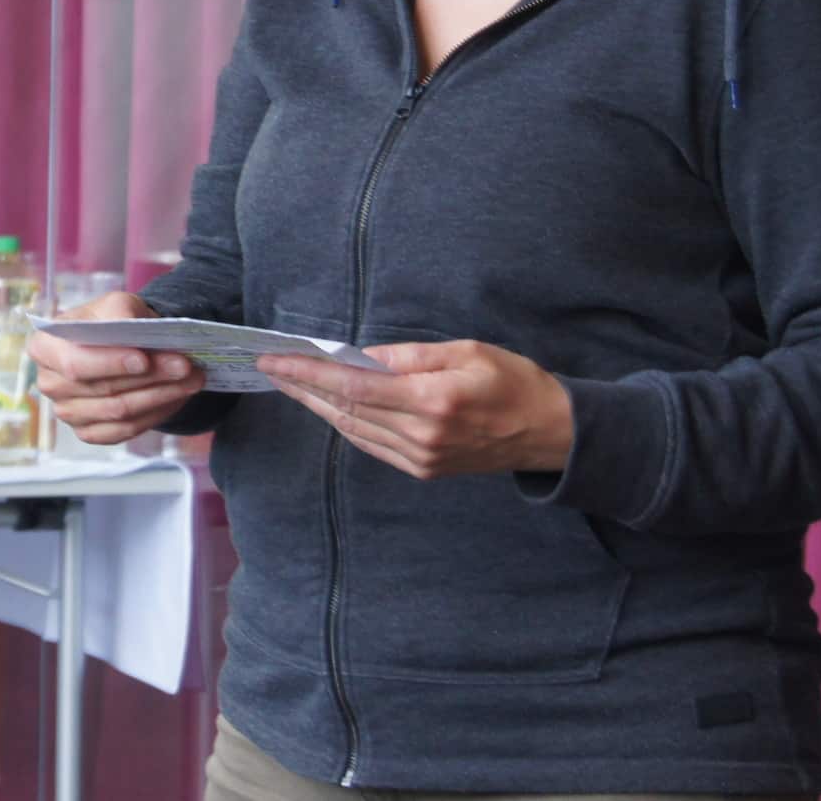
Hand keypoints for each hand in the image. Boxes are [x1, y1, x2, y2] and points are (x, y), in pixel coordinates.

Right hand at [27, 292, 207, 445]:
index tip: (145, 359)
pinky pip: (125, 431)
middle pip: (103, 389)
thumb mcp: (116, 303)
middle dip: (150, 377)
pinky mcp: (89, 432)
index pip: (75, 362)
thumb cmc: (113, 321)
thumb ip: (119, 311)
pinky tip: (177, 397)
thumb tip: (128, 328)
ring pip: (119, 412)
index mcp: (44, 346)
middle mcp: (50, 383)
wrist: (121, 345)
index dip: (110, 363)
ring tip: (192, 379)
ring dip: (161, 396)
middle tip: (186, 366)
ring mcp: (68, 412)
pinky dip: (155, 414)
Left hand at [258, 339, 572, 479]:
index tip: (277, 359)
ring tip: (290, 384)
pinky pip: (371, 445)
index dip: (309, 373)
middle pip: (345, 411)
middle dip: (303, 388)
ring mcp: (421, 458)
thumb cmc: (514, 381)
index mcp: (433, 401)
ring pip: (353, 431)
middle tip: (270, 368)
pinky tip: (327, 408)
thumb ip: (411, 355)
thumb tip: (361, 356)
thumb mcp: (468, 351)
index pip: (354, 387)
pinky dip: (344, 425)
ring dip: (317, 407)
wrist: (550, 434)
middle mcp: (422, 436)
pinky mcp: (424, 470)